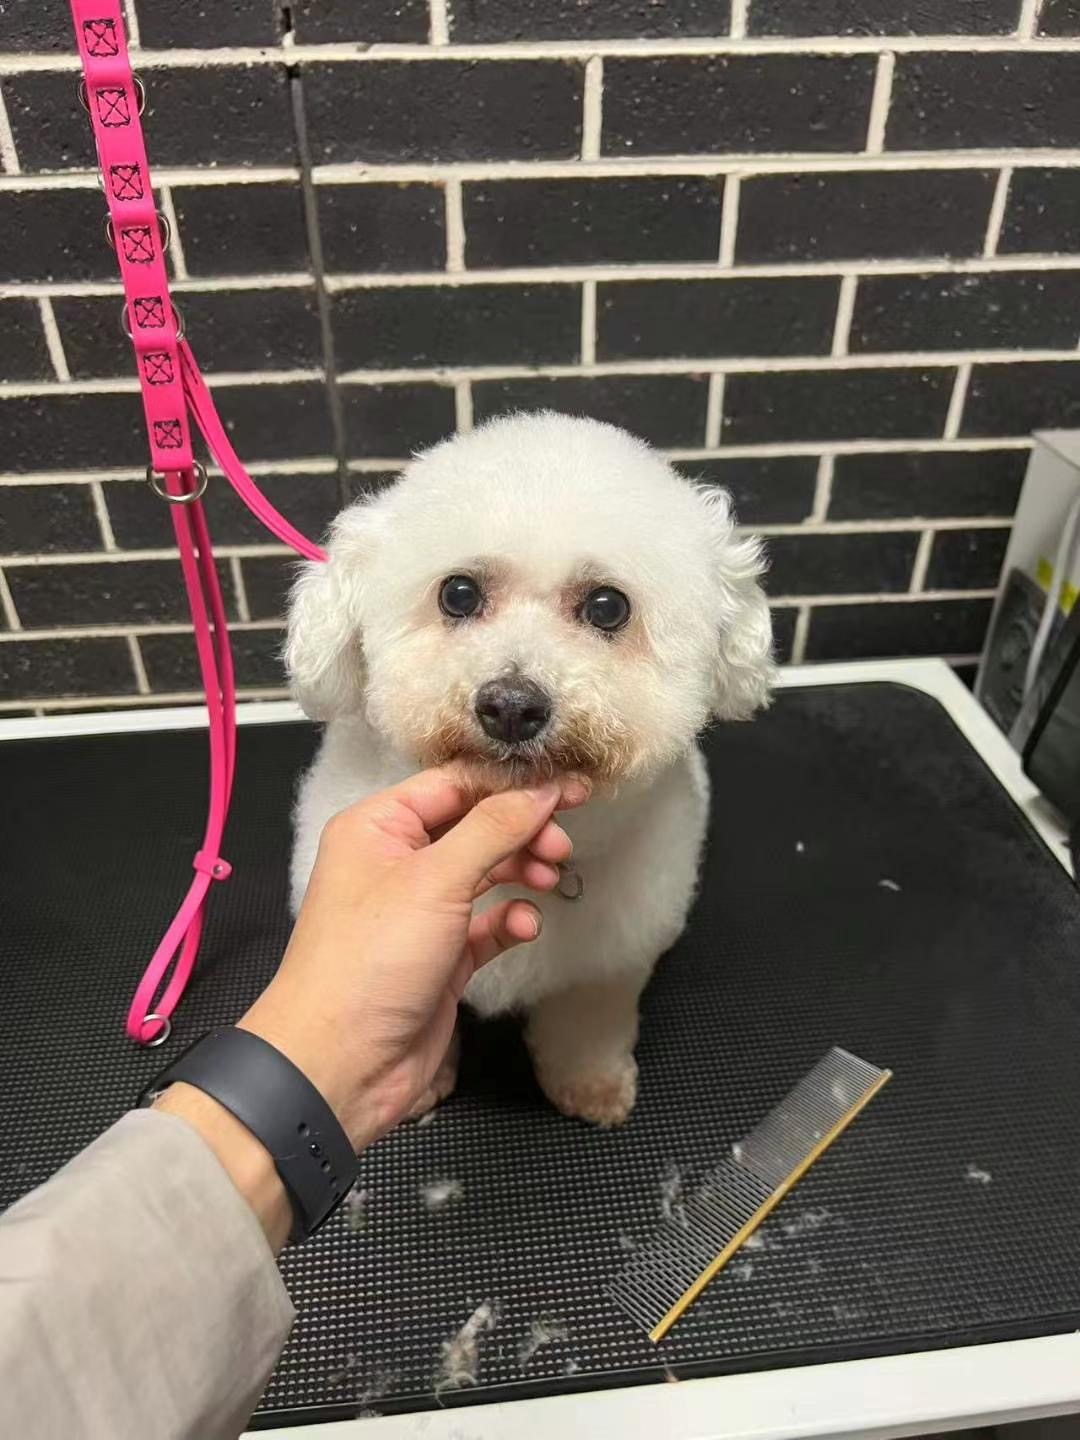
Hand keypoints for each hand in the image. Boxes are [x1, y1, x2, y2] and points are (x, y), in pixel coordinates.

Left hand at [238, 767, 586, 1149]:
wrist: (341, 1063)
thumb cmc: (368, 962)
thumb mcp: (435, 879)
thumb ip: (494, 828)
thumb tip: (540, 791)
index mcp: (378, 827)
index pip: (455, 786)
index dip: (512, 785)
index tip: (568, 788)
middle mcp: (396, 863)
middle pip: (476, 826)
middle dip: (522, 832)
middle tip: (560, 846)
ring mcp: (419, 912)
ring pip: (485, 872)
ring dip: (522, 872)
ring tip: (549, 880)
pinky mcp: (440, 956)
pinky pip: (487, 924)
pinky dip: (512, 920)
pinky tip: (525, 926)